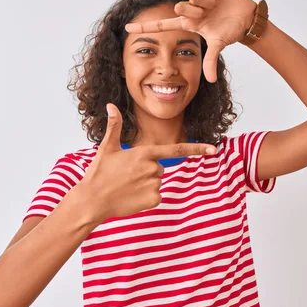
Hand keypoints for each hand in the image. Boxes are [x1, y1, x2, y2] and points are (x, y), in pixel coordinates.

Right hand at [80, 103, 216, 223]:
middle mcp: (152, 168)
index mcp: (144, 152)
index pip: (176, 149)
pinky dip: (146, 198)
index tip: (214, 149)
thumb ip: (114, 126)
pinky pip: (156, 196)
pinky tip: (131, 197)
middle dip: (147, 171)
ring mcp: (154, 184)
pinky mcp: (153, 199)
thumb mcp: (107, 147)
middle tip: (127, 175)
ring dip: (145, 184)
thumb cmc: (99, 173)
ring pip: (157, 181)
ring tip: (126, 186)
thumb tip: (110, 105)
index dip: (197, 149)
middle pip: (160, 167)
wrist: (92, 200)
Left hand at [125, 0, 256, 82]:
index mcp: (189, 24)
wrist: (246, 18)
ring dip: (205, 1)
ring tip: (215, 5)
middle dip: (194, 10)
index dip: (146, 27)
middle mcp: (191, 10)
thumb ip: (211, 60)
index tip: (127, 28)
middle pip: (182, 7)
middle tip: (206, 13)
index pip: (163, 26)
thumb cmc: (230, 32)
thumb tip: (210, 81)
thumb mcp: (219, 45)